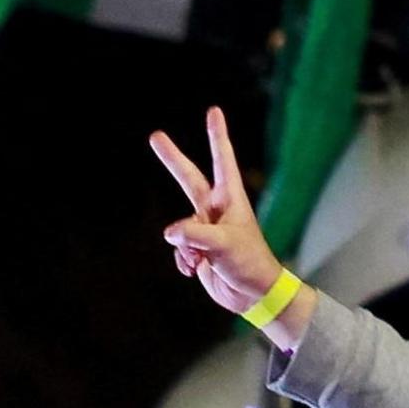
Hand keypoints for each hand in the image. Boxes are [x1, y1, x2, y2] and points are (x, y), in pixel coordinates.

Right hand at [151, 108, 305, 337]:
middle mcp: (215, 209)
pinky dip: (183, 260)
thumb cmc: (250, 263)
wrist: (253, 295)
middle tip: (155, 136)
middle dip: (172, 159)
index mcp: (230, 199)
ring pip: (179, 229)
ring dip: (184, 247)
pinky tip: (195, 270)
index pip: (222, 161)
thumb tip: (170, 233)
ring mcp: (205, 229)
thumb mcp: (224, 245)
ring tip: (201, 260)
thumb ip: (195, 234)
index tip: (214, 111)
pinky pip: (179, 249)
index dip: (217, 136)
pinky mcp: (197, 249)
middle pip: (189, 179)